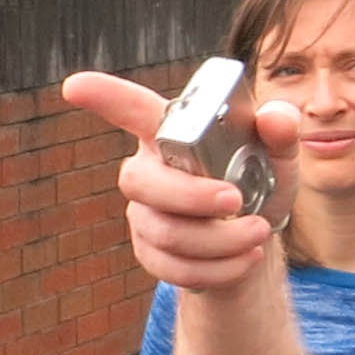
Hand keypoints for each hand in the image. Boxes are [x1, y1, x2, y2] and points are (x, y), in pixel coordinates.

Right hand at [59, 72, 292, 294]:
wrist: (257, 238)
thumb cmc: (260, 182)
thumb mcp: (278, 154)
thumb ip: (280, 130)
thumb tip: (275, 118)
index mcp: (172, 132)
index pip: (132, 110)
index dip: (103, 97)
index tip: (74, 85)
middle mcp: (148, 169)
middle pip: (140, 181)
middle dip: (190, 196)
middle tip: (236, 200)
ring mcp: (143, 212)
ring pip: (165, 232)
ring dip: (220, 240)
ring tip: (259, 233)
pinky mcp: (149, 251)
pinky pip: (170, 267)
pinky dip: (216, 269)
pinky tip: (244, 259)